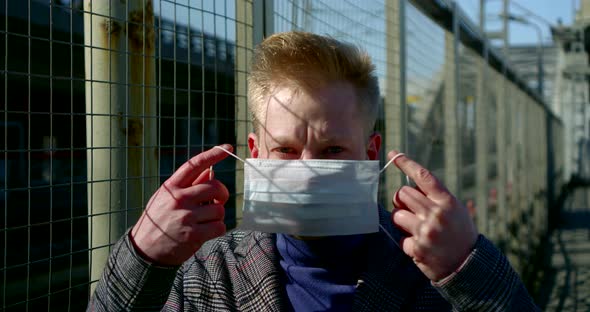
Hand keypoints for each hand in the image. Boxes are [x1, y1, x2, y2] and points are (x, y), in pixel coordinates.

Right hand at [130, 144, 231, 265]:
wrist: (145, 250)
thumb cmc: (159, 220)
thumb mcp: (167, 198)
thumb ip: (189, 185)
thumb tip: (210, 170)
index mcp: (172, 186)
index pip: (195, 165)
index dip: (213, 154)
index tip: (227, 147)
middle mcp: (178, 199)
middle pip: (214, 187)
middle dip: (222, 194)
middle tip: (219, 201)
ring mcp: (185, 216)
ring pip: (219, 210)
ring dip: (217, 216)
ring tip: (205, 221)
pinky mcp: (192, 234)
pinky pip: (219, 227)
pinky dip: (218, 229)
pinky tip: (207, 232)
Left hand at [388, 151, 477, 280]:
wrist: (467, 266)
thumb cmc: (458, 234)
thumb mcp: (455, 210)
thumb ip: (435, 198)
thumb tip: (410, 184)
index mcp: (447, 201)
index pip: (423, 177)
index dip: (406, 164)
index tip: (393, 154)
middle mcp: (436, 214)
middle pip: (403, 194)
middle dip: (402, 200)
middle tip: (411, 210)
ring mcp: (426, 231)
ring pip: (397, 214)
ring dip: (402, 220)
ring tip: (416, 229)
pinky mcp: (418, 248)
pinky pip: (400, 238)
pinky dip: (407, 242)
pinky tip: (421, 247)